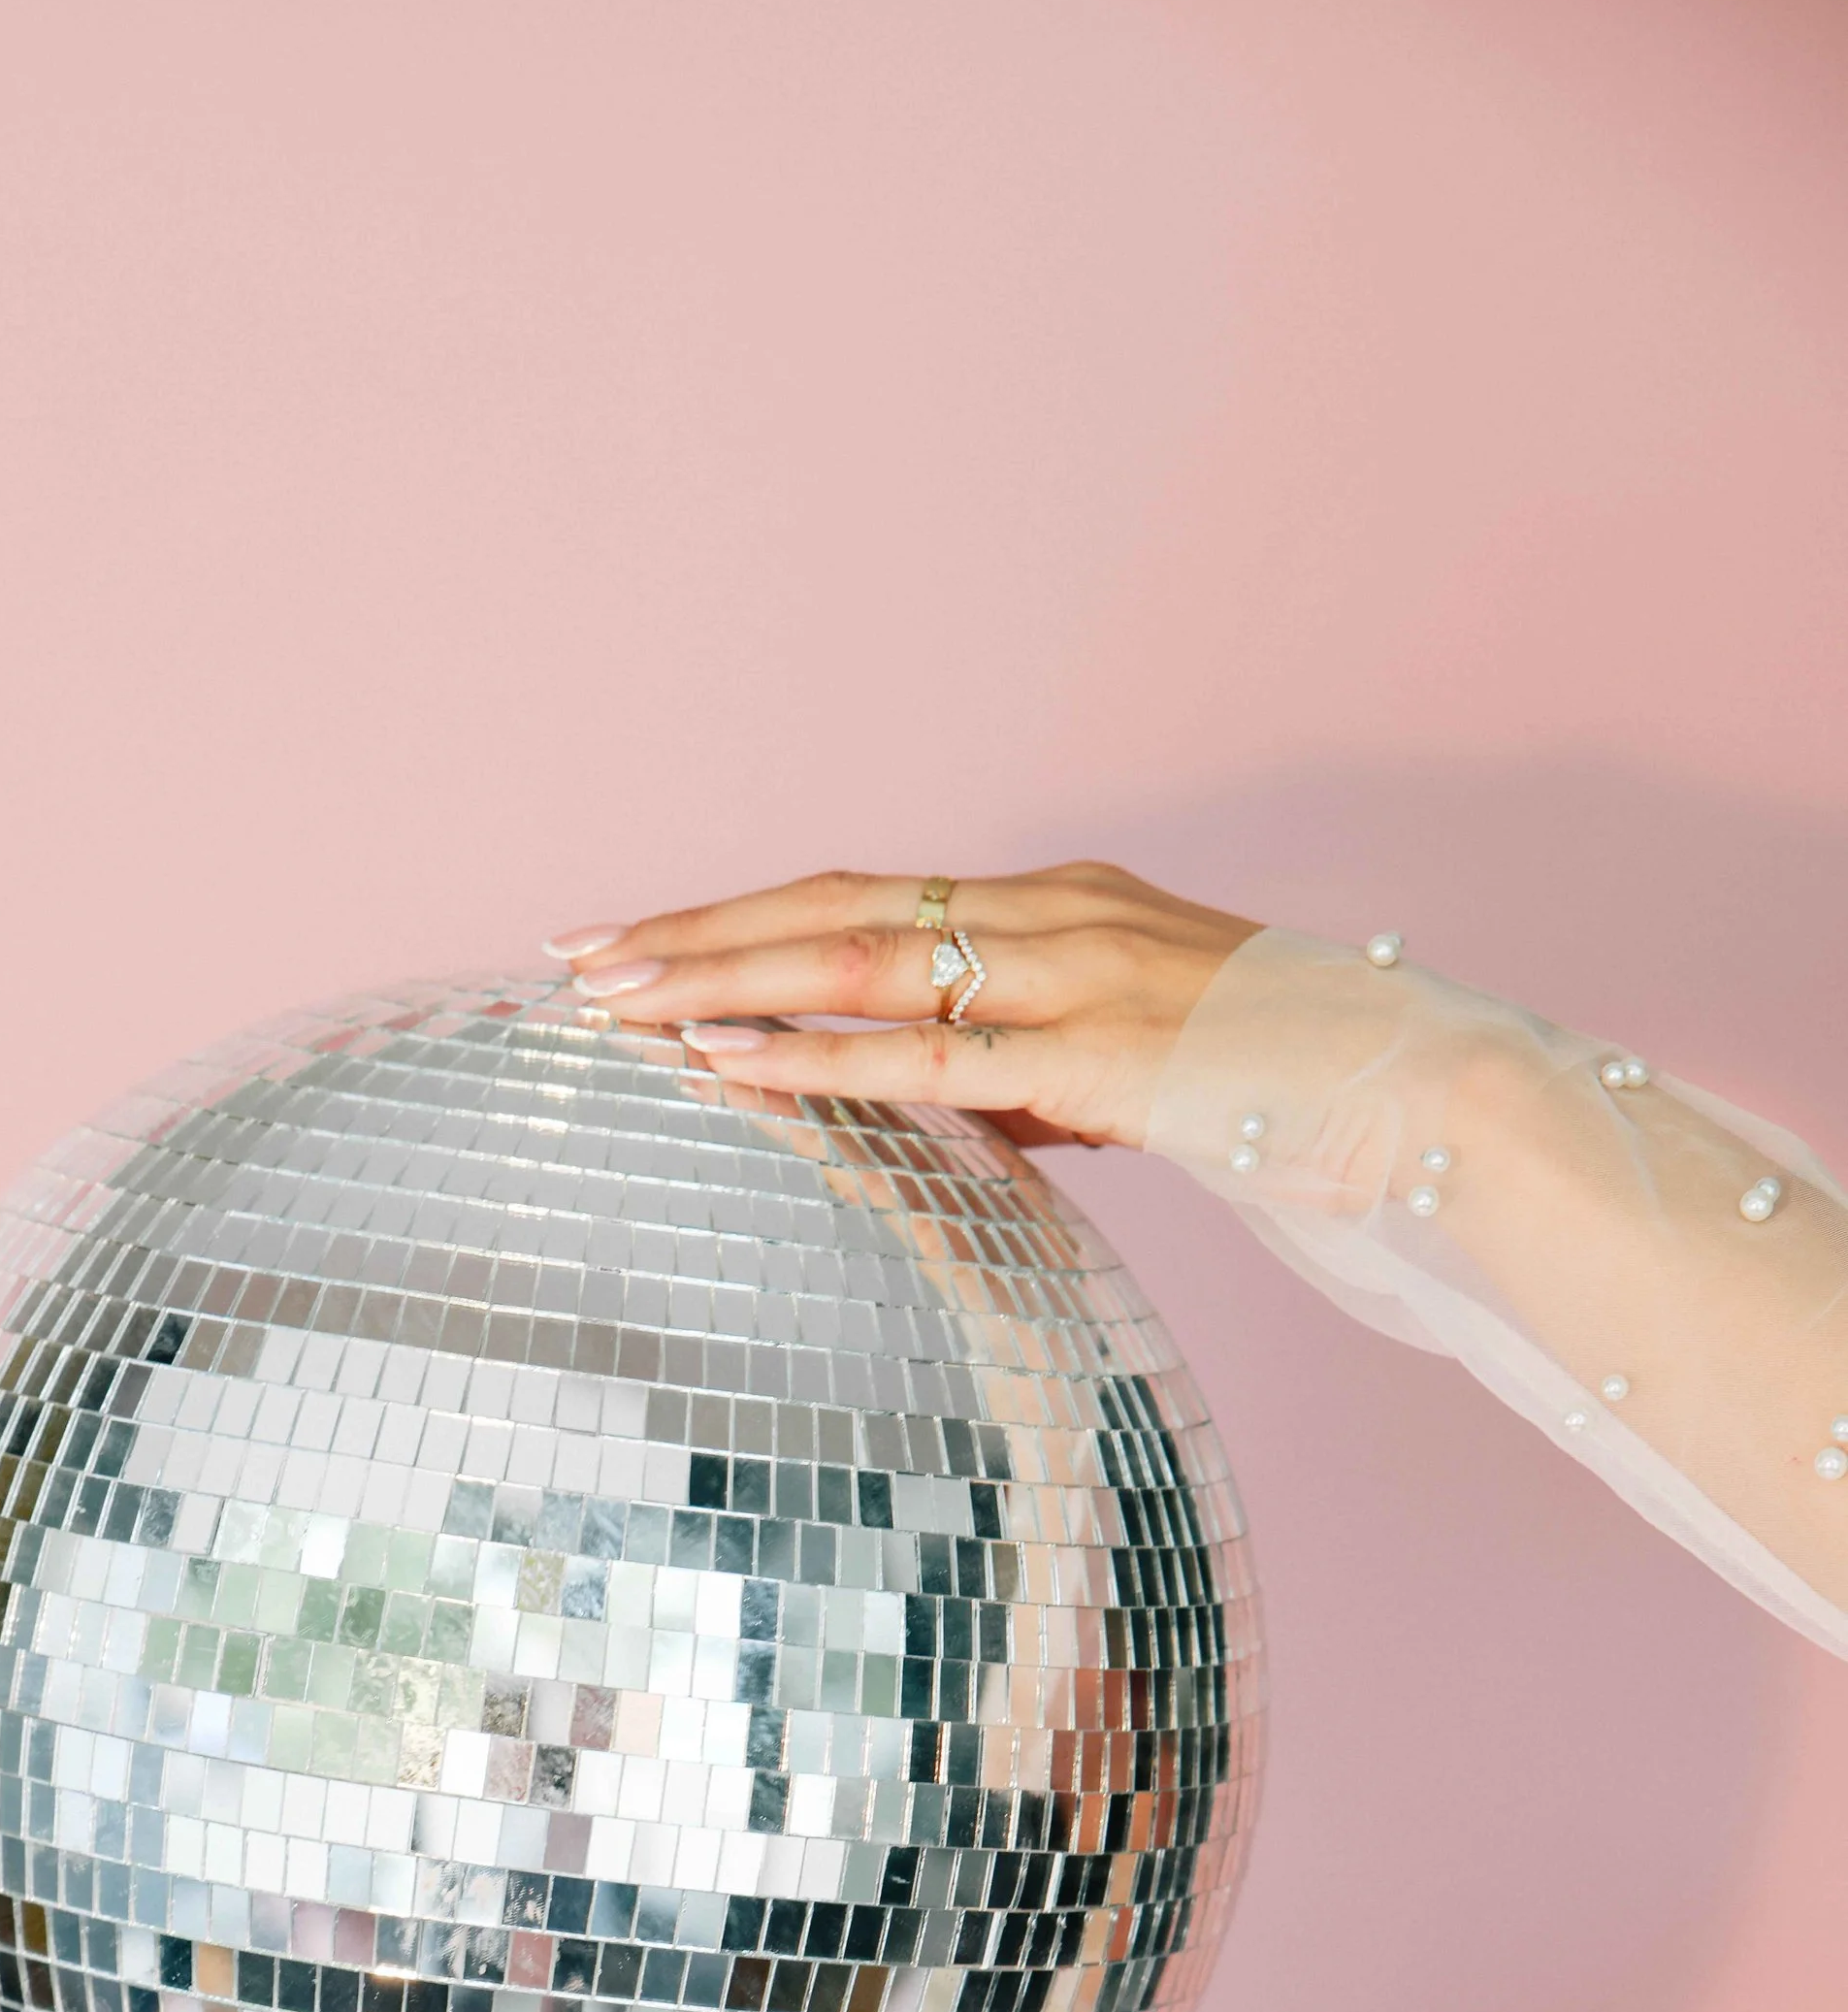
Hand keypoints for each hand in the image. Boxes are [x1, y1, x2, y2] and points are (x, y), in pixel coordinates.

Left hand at [547, 861, 1256, 1148]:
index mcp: (1064, 907)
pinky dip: (814, 1057)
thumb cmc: (1296, 1095)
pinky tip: (725, 1064)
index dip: (744, 921)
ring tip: (614, 1002)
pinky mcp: (1104, 1052)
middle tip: (573, 956)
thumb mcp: (1143, 1076)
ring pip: (861, 962)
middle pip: (837, 909)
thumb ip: (1045, 1078)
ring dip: (723, 979)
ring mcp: (1080, 973)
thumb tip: (964, 1109)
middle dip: (695, 931)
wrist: (1438, 1102)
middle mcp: (1058, 913)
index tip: (638, 945)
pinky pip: (929, 1055)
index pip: (871, 903)